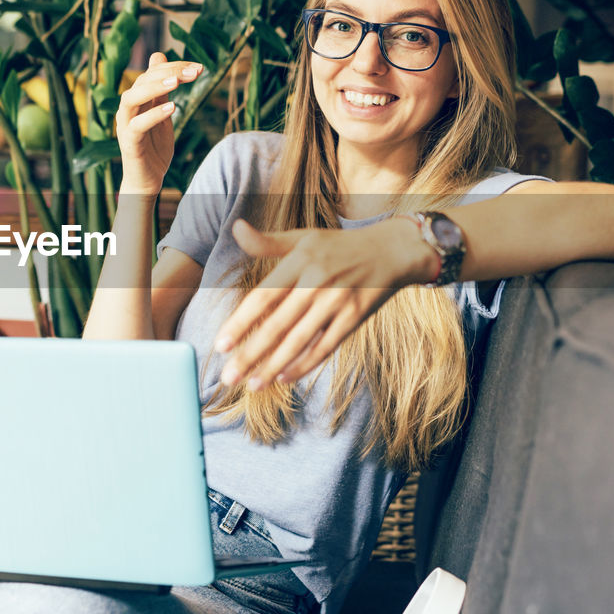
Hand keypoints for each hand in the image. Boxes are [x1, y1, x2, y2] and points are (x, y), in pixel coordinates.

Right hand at [115, 52, 200, 194]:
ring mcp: (125, 125)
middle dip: (169, 73)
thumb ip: (161, 88)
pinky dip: (153, 115)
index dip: (174, 67)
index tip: (199, 67)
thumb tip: (158, 55)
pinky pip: (137, 125)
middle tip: (194, 71)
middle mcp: (127, 109)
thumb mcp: (161, 111)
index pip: (152, 74)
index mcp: (137, 100)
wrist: (147, 180)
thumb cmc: (154, 146)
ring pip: (131, 98)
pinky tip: (172, 108)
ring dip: (154, 88)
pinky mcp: (129, 143)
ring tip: (177, 82)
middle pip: (141, 81)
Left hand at [212, 218, 435, 390]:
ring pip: (299, 340)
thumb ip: (268, 242)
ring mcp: (337, 301)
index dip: (240, 323)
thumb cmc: (339, 246)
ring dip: (273, 366)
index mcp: (299, 261)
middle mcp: (317, 281)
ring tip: (252, 385)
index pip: (263, 297)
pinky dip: (305, 364)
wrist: (393, 250)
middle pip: (277, 324)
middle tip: (227, 378)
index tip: (220, 346)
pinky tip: (284, 377)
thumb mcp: (304, 238)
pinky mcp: (355, 317)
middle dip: (250, 354)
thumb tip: (235, 228)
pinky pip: (326, 346)